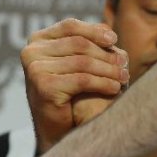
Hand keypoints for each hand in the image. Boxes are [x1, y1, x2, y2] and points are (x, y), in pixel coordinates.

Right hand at [22, 19, 127, 151]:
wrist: (55, 129)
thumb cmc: (68, 92)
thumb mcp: (74, 62)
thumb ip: (86, 43)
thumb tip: (107, 27)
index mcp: (37, 40)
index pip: (70, 26)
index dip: (94, 31)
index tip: (114, 40)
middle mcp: (31, 52)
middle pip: (79, 44)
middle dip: (106, 54)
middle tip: (125, 64)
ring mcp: (35, 69)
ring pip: (83, 62)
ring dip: (109, 70)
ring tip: (124, 77)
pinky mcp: (43, 86)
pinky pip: (82, 79)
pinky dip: (103, 83)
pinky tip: (116, 88)